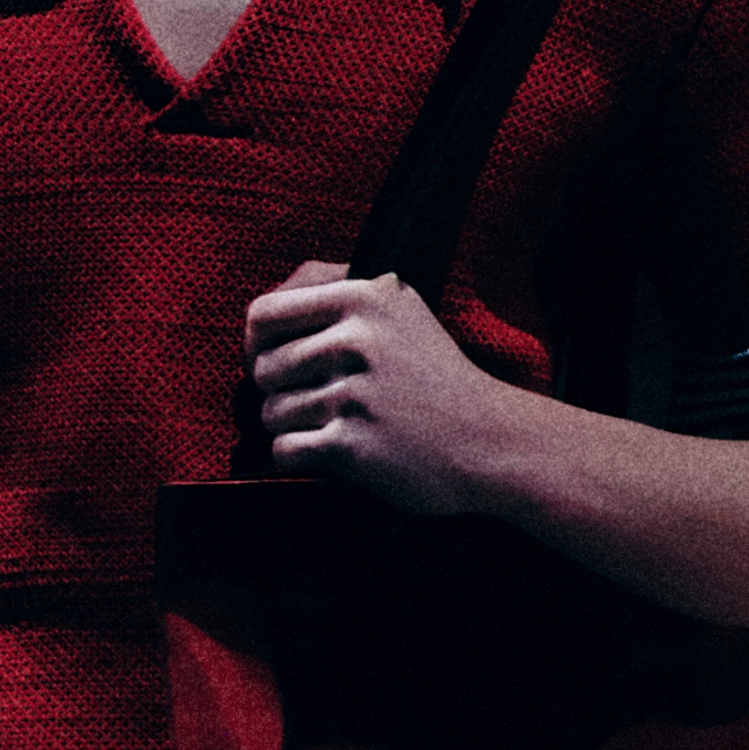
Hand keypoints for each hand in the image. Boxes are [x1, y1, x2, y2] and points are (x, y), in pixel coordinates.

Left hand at [243, 261, 512, 513]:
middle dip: (279, 391)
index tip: (274, 361)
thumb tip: (259, 313)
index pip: (263, 313)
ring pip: (270, 413)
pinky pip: (284, 450)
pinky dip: (299, 457)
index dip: (257, 343)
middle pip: (263, 368)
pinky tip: (332, 451)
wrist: (491, 439)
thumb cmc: (435, 377)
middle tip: (319, 402)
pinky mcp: (354, 444)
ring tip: (337, 425)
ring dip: (293, 427)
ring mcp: (356, 393)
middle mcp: (358, 338)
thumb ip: (333, 292)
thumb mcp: (399, 308)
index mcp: (362, 296)